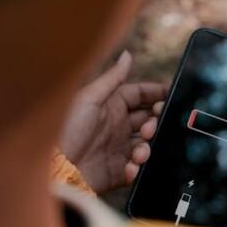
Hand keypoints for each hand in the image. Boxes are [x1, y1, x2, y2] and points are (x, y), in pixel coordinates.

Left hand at [61, 51, 166, 195]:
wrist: (56, 168)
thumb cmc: (66, 129)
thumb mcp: (90, 98)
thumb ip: (113, 77)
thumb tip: (128, 54)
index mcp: (110, 106)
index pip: (139, 95)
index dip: (155, 94)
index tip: (170, 94)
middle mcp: (116, 126)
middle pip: (147, 120)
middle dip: (155, 122)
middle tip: (150, 127)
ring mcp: (117, 149)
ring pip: (146, 144)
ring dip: (147, 147)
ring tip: (138, 151)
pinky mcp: (117, 171)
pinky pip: (138, 169)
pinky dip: (138, 168)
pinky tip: (130, 167)